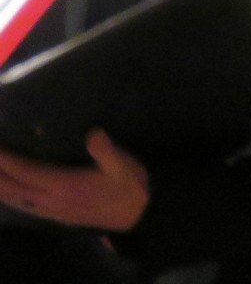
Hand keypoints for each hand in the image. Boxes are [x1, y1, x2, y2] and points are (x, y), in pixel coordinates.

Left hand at [0, 130, 149, 232]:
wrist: (139, 216)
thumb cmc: (130, 187)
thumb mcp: (123, 166)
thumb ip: (106, 151)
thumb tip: (93, 133)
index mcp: (66, 186)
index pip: (27, 172)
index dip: (7, 161)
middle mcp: (54, 200)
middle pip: (15, 189)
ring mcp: (54, 211)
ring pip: (17, 201)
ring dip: (1, 189)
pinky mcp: (58, 216)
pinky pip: (26, 208)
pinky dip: (12, 199)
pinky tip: (9, 194)